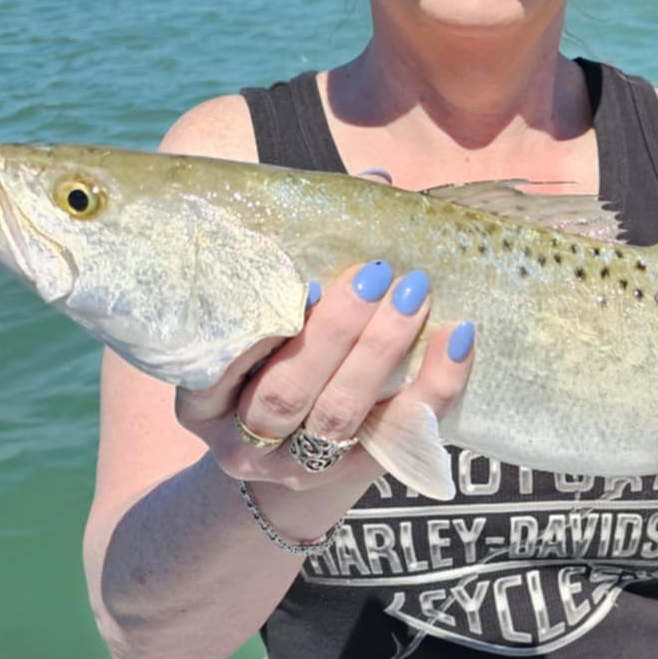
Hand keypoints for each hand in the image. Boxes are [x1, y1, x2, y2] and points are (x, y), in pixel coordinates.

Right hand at [176, 259, 472, 496]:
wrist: (284, 467)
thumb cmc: (271, 368)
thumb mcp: (260, 329)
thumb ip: (295, 266)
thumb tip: (374, 182)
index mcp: (200, 404)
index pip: (219, 371)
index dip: (260, 333)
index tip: (304, 283)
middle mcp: (243, 443)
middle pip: (287, 392)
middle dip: (335, 333)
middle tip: (377, 274)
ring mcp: (299, 467)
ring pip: (340, 416)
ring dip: (381, 352)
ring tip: (414, 294)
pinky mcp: (356, 476)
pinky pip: (400, 432)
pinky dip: (434, 386)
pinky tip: (457, 340)